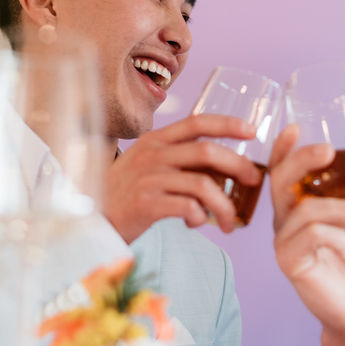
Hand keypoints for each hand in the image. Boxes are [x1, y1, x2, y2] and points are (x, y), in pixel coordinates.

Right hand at [104, 114, 262, 242]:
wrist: (90, 219)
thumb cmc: (125, 194)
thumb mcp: (148, 166)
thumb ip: (179, 161)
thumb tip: (225, 169)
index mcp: (155, 140)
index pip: (196, 122)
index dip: (227, 124)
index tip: (252, 131)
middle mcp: (152, 155)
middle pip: (206, 151)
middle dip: (238, 165)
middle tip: (253, 180)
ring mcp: (148, 178)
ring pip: (202, 184)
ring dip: (224, 205)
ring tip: (229, 222)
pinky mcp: (145, 203)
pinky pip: (187, 207)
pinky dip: (200, 217)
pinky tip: (196, 223)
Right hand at [269, 124, 344, 345]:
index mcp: (300, 205)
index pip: (282, 171)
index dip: (282, 149)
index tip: (295, 128)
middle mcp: (286, 220)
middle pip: (281, 180)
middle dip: (303, 160)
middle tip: (329, 151)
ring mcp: (284, 241)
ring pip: (303, 208)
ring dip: (341, 209)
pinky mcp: (289, 261)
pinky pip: (309, 235)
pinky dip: (335, 235)